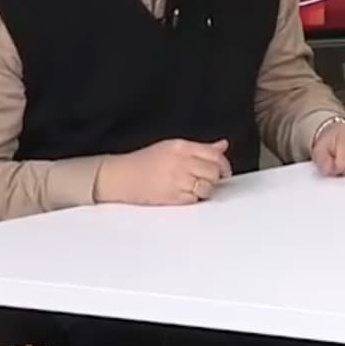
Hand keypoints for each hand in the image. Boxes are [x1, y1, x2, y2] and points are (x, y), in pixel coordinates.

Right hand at [95, 139, 231, 205]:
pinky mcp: (172, 196)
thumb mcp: (172, 147)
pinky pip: (194, 199)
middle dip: (214, 178)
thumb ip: (200, 148)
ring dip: (205, 189)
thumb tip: (223, 146)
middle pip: (214, 172)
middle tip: (206, 180)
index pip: (214, 155)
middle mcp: (181, 162)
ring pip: (207, 187)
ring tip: (193, 187)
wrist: (120, 176)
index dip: (224, 165)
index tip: (224, 171)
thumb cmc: (144, 162)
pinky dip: (192, 199)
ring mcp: (176, 180)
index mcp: (182, 147)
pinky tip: (182, 194)